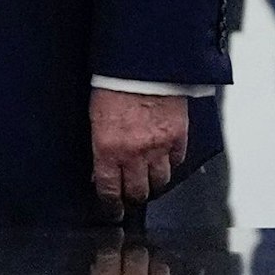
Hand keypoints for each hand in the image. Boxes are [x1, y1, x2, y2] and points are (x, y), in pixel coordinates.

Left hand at [90, 89, 187, 220]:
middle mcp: (134, 153)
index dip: (111, 204)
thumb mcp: (96, 116)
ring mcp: (159, 148)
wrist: (143, 64)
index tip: (112, 210)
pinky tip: (166, 159)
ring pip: (160, 181)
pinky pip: (177, 161)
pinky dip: (172, 163)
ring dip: (154, 182)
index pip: (108, 188)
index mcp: (107, 148)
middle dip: (133, 196)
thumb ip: (101, 145)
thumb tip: (100, 167)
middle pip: (138, 191)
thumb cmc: (114, 83)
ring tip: (149, 178)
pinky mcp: (178, 138)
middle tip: (131, 196)